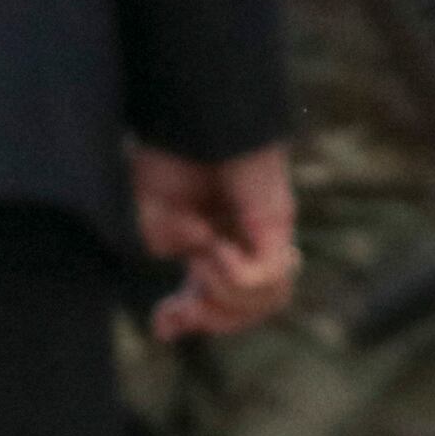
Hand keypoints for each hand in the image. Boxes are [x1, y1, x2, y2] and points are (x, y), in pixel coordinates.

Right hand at [133, 142, 301, 339]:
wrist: (188, 114)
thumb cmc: (171, 155)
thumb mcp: (157, 218)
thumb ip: (173, 249)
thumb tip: (204, 260)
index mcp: (218, 243)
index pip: (226, 302)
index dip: (196, 321)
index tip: (162, 322)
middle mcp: (250, 241)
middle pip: (254, 308)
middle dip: (213, 320)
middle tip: (180, 308)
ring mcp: (269, 231)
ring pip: (270, 300)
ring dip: (224, 298)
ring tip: (201, 261)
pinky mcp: (277, 220)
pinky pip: (267, 276)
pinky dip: (235, 277)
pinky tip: (214, 249)